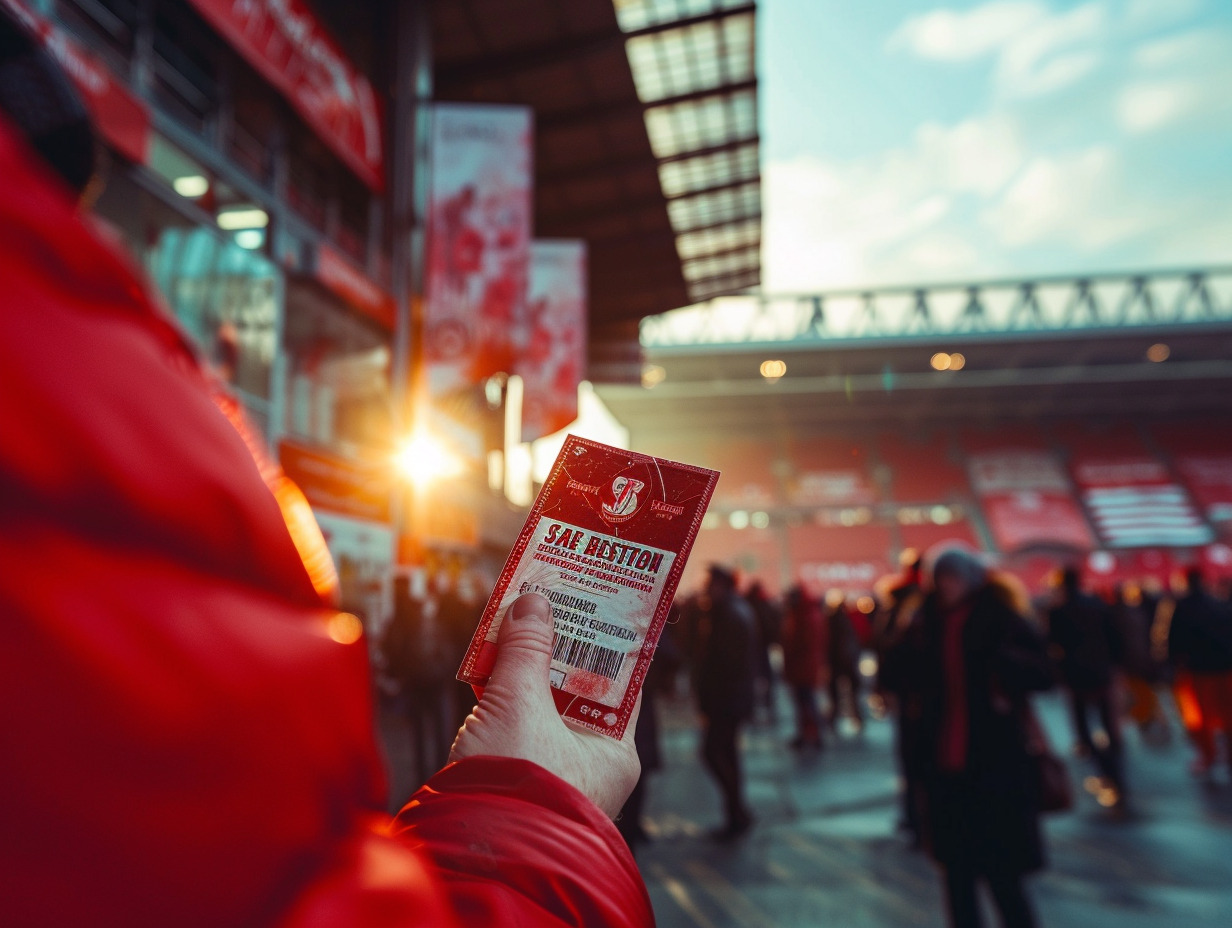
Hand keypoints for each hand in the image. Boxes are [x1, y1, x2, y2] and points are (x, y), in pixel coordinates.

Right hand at [449, 593, 641, 818]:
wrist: (467, 856)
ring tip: (511, 624)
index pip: (618, 681)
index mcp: (613, 752)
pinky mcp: (513, 778)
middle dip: (554, 649)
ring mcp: (550, 774)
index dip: (600, 639)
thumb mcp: (519, 704)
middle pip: (575, 690)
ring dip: (523, 669)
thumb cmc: (511, 787)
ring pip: (541, 706)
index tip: (587, 603)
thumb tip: (532, 603)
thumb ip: (525, 650)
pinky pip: (514, 725)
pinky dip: (501, 698)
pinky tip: (486, 666)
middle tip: (542, 603)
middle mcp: (588, 765)